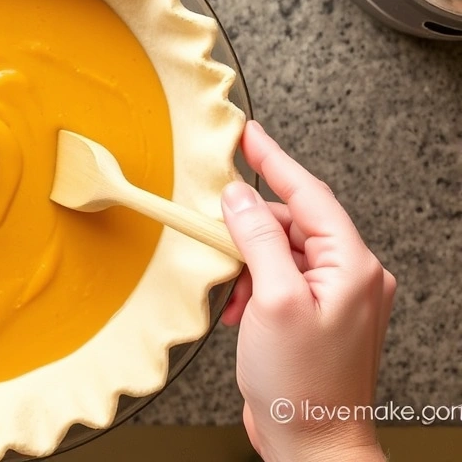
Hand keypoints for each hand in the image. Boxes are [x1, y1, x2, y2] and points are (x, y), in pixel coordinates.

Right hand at [219, 121, 393, 461]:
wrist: (312, 443)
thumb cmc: (302, 386)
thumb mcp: (273, 302)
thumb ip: (258, 241)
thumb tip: (241, 199)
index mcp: (352, 266)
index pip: (310, 194)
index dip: (274, 161)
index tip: (249, 135)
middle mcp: (350, 277)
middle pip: (292, 224)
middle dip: (250, 230)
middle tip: (216, 231)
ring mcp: (335, 298)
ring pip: (281, 253)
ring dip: (248, 266)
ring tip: (235, 297)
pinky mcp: (316, 317)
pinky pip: (280, 280)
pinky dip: (253, 288)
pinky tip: (241, 312)